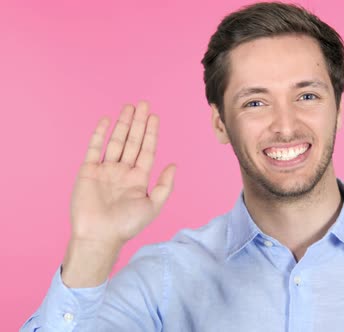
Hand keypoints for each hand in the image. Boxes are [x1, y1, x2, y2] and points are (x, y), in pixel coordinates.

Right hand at [70, 101, 175, 247]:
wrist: (99, 235)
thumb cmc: (127, 225)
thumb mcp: (153, 206)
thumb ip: (165, 185)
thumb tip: (174, 165)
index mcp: (139, 178)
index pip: (147, 150)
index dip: (151, 133)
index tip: (155, 117)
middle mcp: (123, 171)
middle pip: (133, 141)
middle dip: (139, 123)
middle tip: (144, 104)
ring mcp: (105, 170)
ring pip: (116, 141)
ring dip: (123, 124)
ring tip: (129, 107)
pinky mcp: (88, 171)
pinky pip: (94, 148)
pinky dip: (99, 134)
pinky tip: (106, 120)